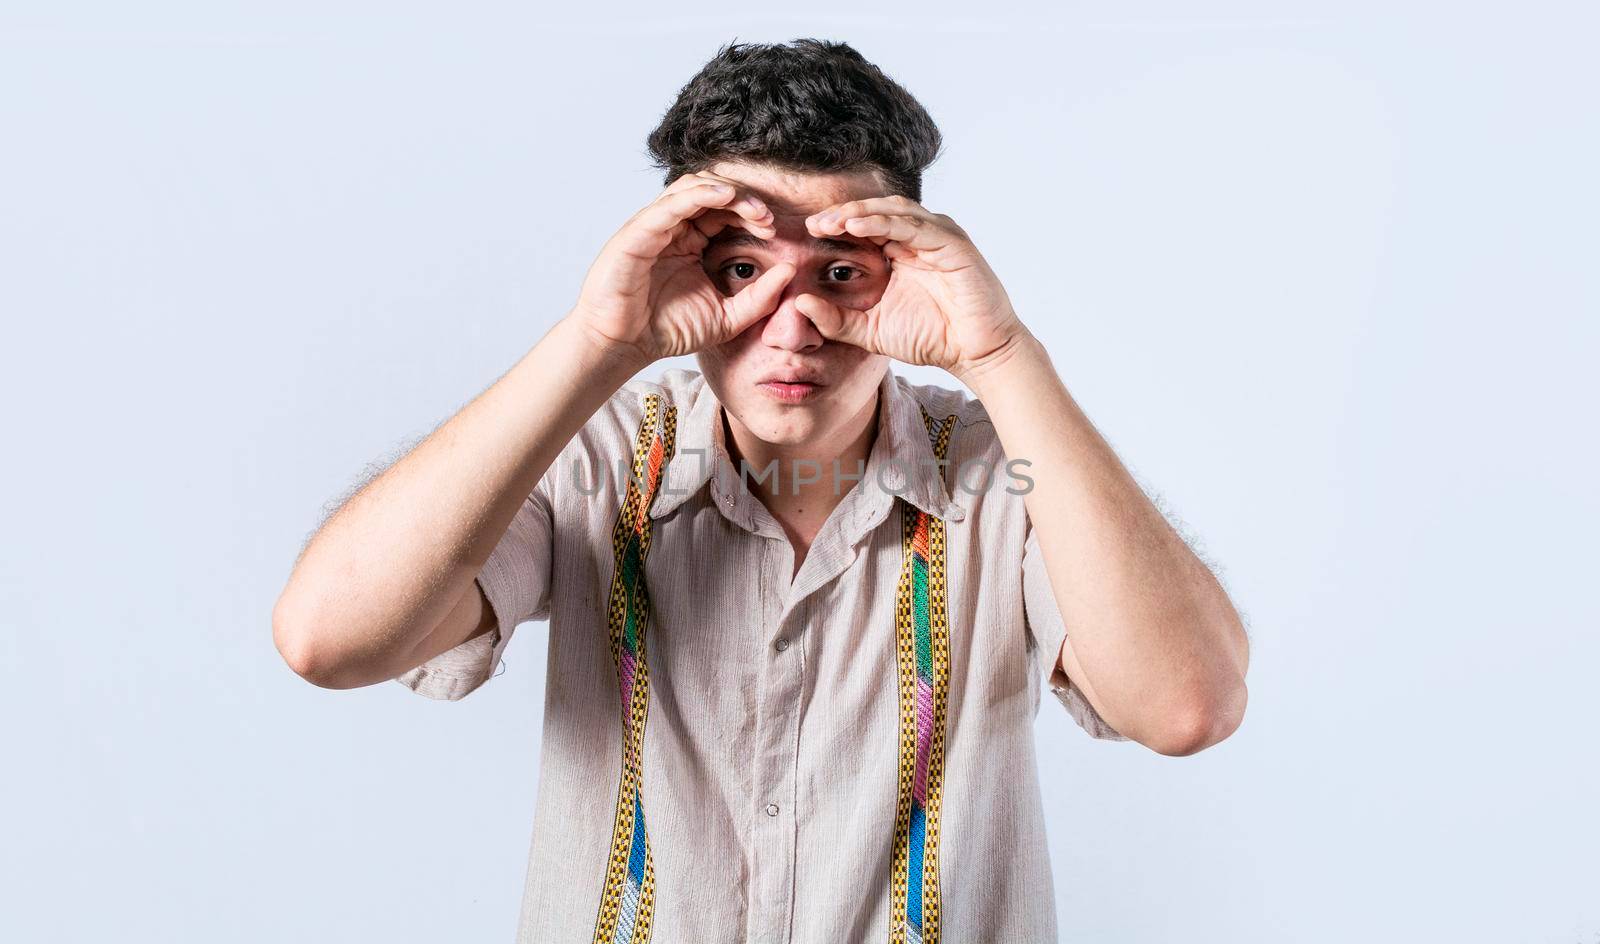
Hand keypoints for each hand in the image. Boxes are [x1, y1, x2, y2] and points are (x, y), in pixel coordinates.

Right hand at [571, 171, 794, 366]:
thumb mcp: (727, 317)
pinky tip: (725, 196)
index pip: (724, 212)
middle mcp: (672, 228)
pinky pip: (669, 205)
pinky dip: (698, 194)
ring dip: (727, 192)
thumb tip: (790, 270)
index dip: (750, 213)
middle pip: (712, 193)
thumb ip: (760, 298)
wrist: (623, 346)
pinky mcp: (637, 234)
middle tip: (768, 218)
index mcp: (690, 241)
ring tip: (754, 208)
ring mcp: (653, 227)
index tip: (774, 231)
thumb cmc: (667, 330)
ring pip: (692, 188)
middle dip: (744, 200)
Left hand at [791, 196, 1030, 379]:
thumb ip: (837, 320)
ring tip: (834, 221)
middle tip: (815, 223)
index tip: (808, 231)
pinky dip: (887, 223)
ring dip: (861, 213)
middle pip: (877, 211)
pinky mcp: (953, 244)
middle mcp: (920, 238)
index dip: (837, 224)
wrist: (974, 354)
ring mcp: (938, 237)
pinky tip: (859, 227)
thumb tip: (800, 303)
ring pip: (895, 211)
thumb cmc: (931, 338)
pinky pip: (916, 227)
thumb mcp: (871, 331)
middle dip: (844, 214)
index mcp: (902, 250)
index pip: (865, 226)